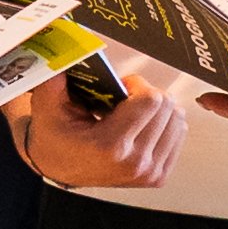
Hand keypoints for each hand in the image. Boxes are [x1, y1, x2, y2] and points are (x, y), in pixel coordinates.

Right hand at [14, 68, 188, 193]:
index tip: (122, 88)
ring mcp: (149, 173)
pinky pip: (179, 136)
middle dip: (148, 94)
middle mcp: (134, 163)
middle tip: (126, 100)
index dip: (137, 84)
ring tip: (134, 114)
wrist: (59, 169)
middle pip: (168, 107)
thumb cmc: (55, 137)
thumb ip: (55, 76)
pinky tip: (143, 127)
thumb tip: (71, 51)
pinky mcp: (158, 177)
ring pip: (178, 120)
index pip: (151, 100)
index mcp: (110, 146)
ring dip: (158, 110)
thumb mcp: (48, 105)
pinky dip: (164, 125)